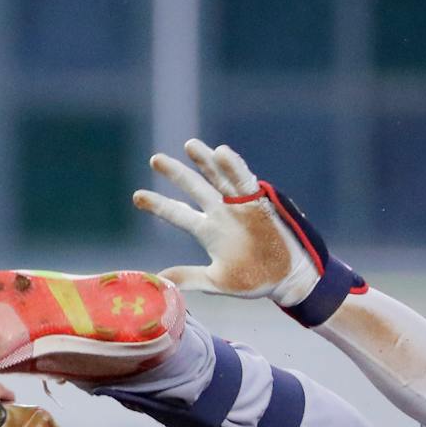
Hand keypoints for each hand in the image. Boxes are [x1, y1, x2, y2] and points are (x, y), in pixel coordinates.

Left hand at [136, 140, 318, 304]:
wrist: (288, 279)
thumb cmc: (253, 280)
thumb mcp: (216, 281)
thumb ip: (189, 277)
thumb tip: (159, 280)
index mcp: (208, 231)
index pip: (178, 214)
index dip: (159, 204)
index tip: (137, 196)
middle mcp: (221, 214)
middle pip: (194, 188)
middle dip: (176, 173)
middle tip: (155, 159)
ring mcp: (240, 206)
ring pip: (219, 177)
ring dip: (206, 161)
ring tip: (190, 145)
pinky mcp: (259, 203)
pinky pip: (246, 182)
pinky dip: (235, 168)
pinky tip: (222, 153)